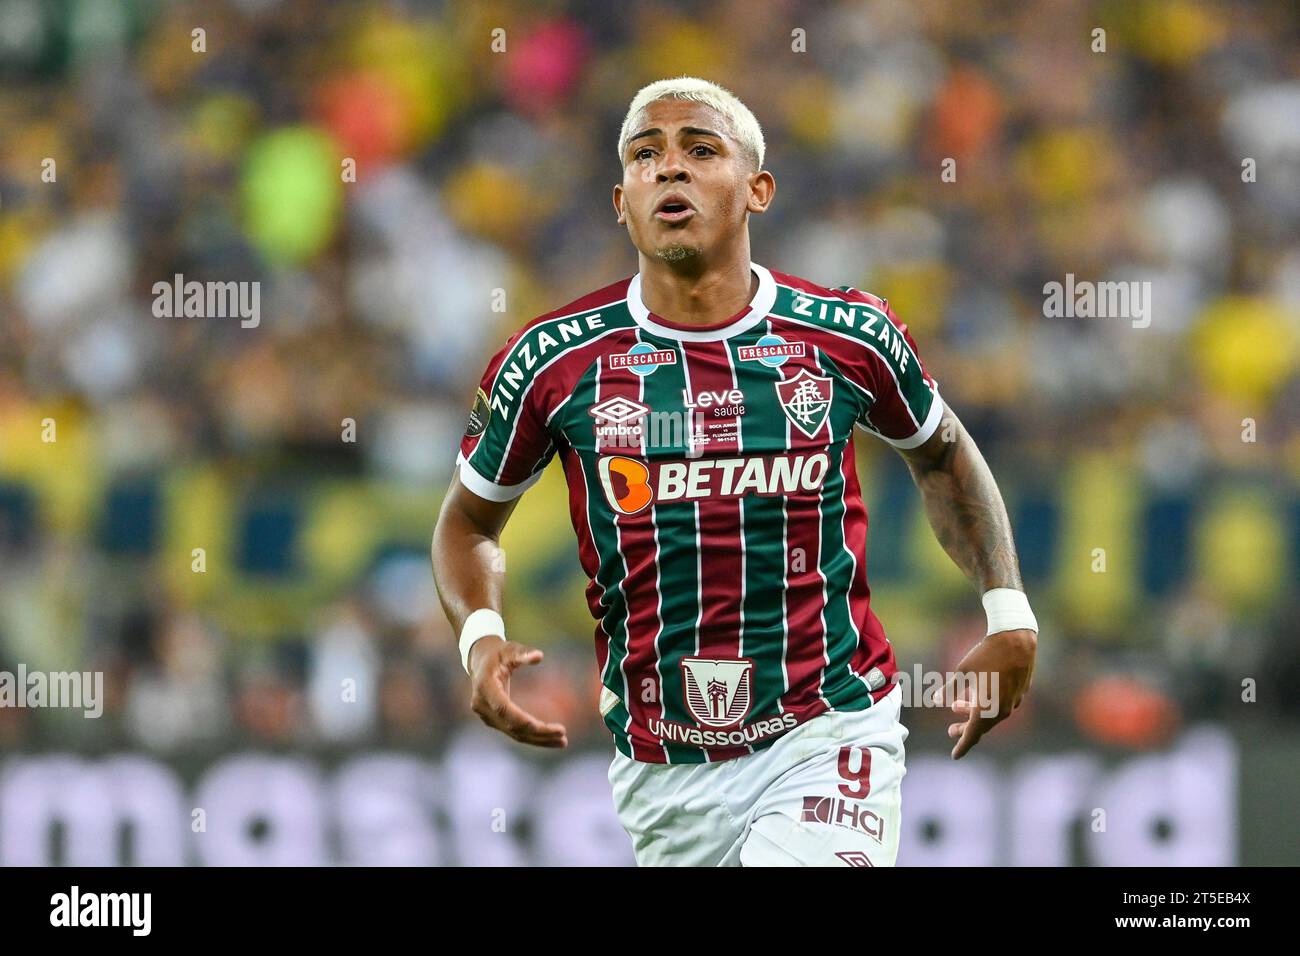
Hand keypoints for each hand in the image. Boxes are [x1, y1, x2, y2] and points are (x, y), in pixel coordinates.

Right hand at [467, 638, 568, 747]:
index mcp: (485, 687)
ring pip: (514, 733)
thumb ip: (523, 653)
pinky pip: (514, 732)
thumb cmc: (498, 653)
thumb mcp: (510, 648)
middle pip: (511, 726)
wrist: (480, 660)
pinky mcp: (493, 721)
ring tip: (562, 741)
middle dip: (538, 733)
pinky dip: (532, 736)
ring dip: (538, 739)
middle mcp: (482, 706)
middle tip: (563, 735)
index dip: (525, 720)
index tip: (546, 725)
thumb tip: (539, 656)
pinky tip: (550, 739)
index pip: (504, 709)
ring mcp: (486, 716)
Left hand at [931, 628, 1035, 758]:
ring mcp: (1013, 701)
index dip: (962, 746)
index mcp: (986, 709)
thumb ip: (950, 689)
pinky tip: (977, 694)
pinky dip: (987, 704)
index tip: (954, 756)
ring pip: (992, 714)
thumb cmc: (986, 655)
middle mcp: (1002, 710)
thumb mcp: (962, 672)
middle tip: (951, 730)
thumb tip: (936, 701)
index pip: (972, 735)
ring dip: (974, 713)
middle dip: (965, 729)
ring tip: (957, 707)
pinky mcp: (1020, 692)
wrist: (1016, 640)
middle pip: (981, 726)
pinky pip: (1001, 704)